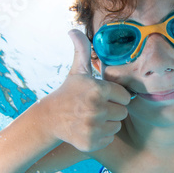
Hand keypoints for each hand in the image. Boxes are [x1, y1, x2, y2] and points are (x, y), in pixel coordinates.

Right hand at [51, 30, 130, 151]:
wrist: (49, 119)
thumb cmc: (68, 92)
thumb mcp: (77, 71)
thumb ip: (81, 50)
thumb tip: (73, 29)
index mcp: (98, 89)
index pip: (125, 96)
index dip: (115, 96)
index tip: (102, 96)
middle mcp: (96, 108)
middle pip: (123, 112)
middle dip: (113, 109)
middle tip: (96, 107)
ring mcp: (93, 127)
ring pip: (117, 126)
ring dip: (108, 123)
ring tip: (92, 117)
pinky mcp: (91, 143)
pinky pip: (109, 138)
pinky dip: (102, 136)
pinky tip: (89, 129)